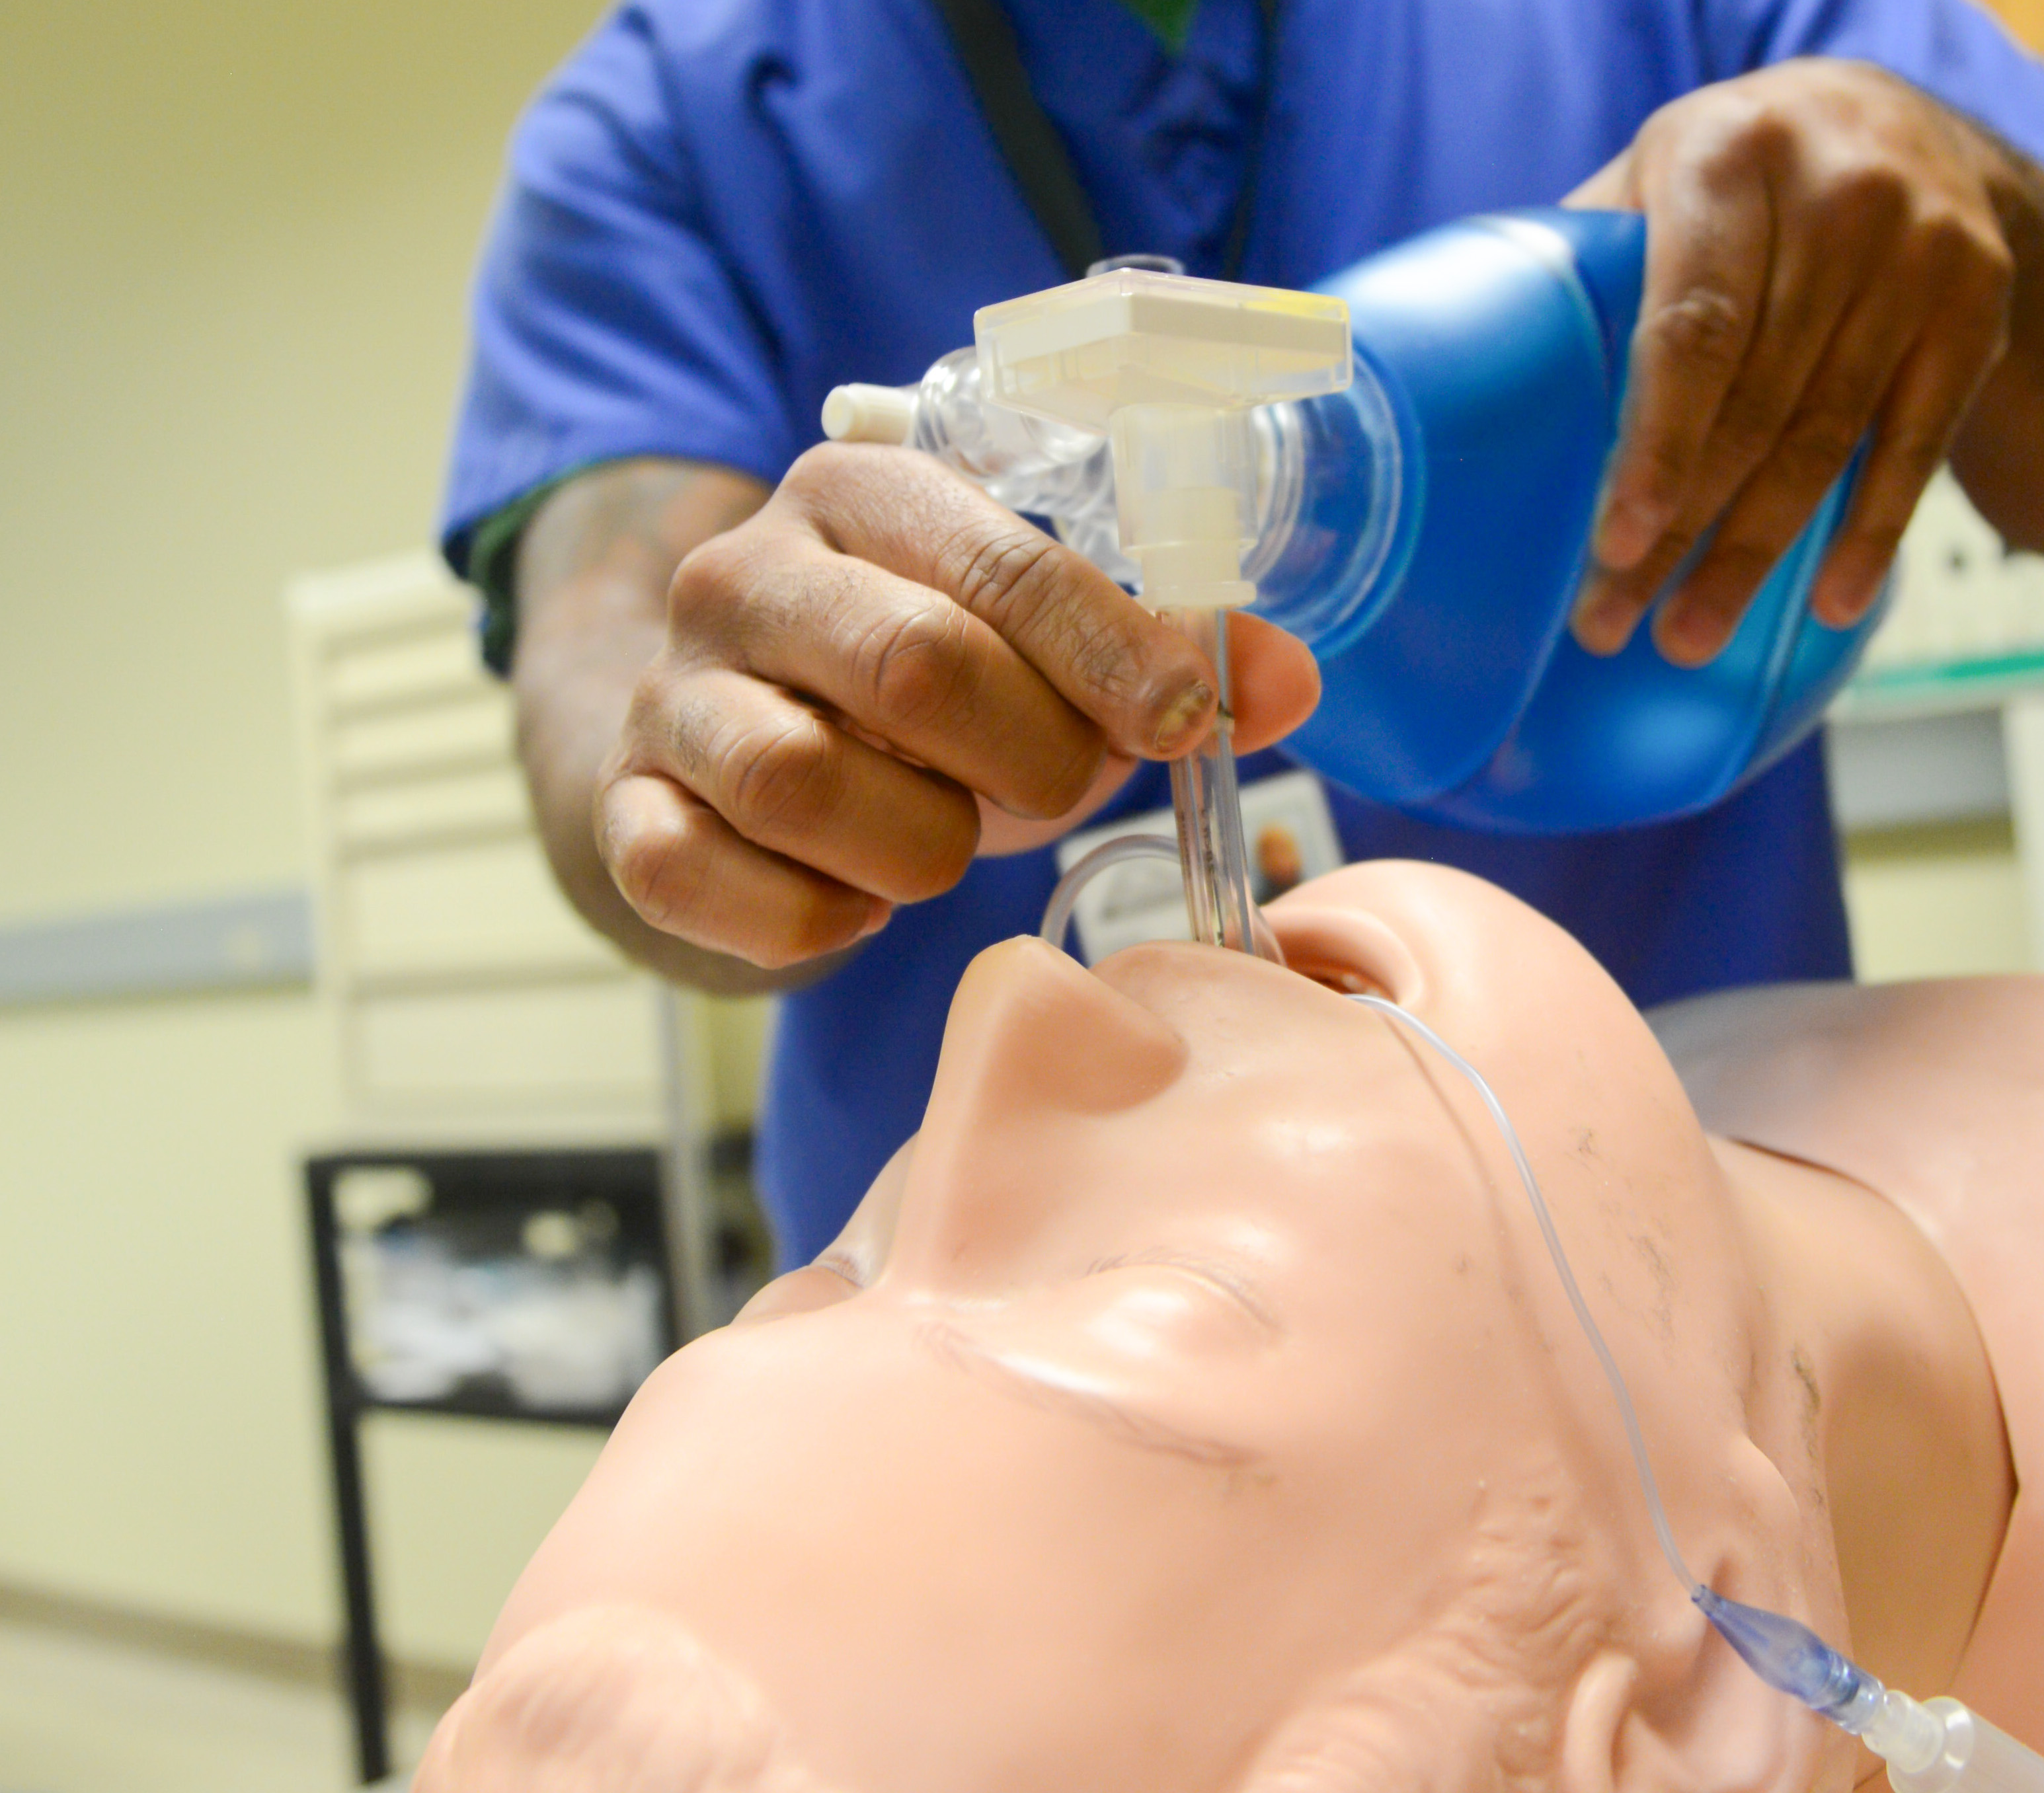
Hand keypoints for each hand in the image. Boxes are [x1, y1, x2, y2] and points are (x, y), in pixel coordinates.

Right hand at [594, 445, 1319, 968]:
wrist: (734, 757)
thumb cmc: (922, 706)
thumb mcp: (1045, 661)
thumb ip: (1168, 660)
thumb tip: (1287, 679)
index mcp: (861, 498)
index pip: (1006, 565)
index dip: (1115, 654)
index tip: (1189, 721)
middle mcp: (743, 577)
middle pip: (916, 670)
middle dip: (1030, 760)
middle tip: (1062, 792)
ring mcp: (672, 698)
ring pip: (803, 784)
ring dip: (920, 847)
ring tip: (943, 842)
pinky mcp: (630, 812)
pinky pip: (708, 883)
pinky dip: (810, 918)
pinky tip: (856, 900)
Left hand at [1566, 61, 2015, 663]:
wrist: (1902, 125)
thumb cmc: (1738, 181)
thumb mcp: (1660, 178)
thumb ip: (1593, 262)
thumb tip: (1482, 379)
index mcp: (1729, 156)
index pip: (1694, 328)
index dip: (1656, 446)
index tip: (1617, 542)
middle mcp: (1837, 194)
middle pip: (1752, 404)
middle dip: (1681, 530)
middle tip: (1618, 625)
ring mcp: (1920, 251)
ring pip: (1824, 438)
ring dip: (1754, 554)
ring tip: (1691, 636)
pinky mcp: (1975, 307)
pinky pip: (1915, 445)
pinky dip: (1871, 533)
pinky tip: (1828, 603)